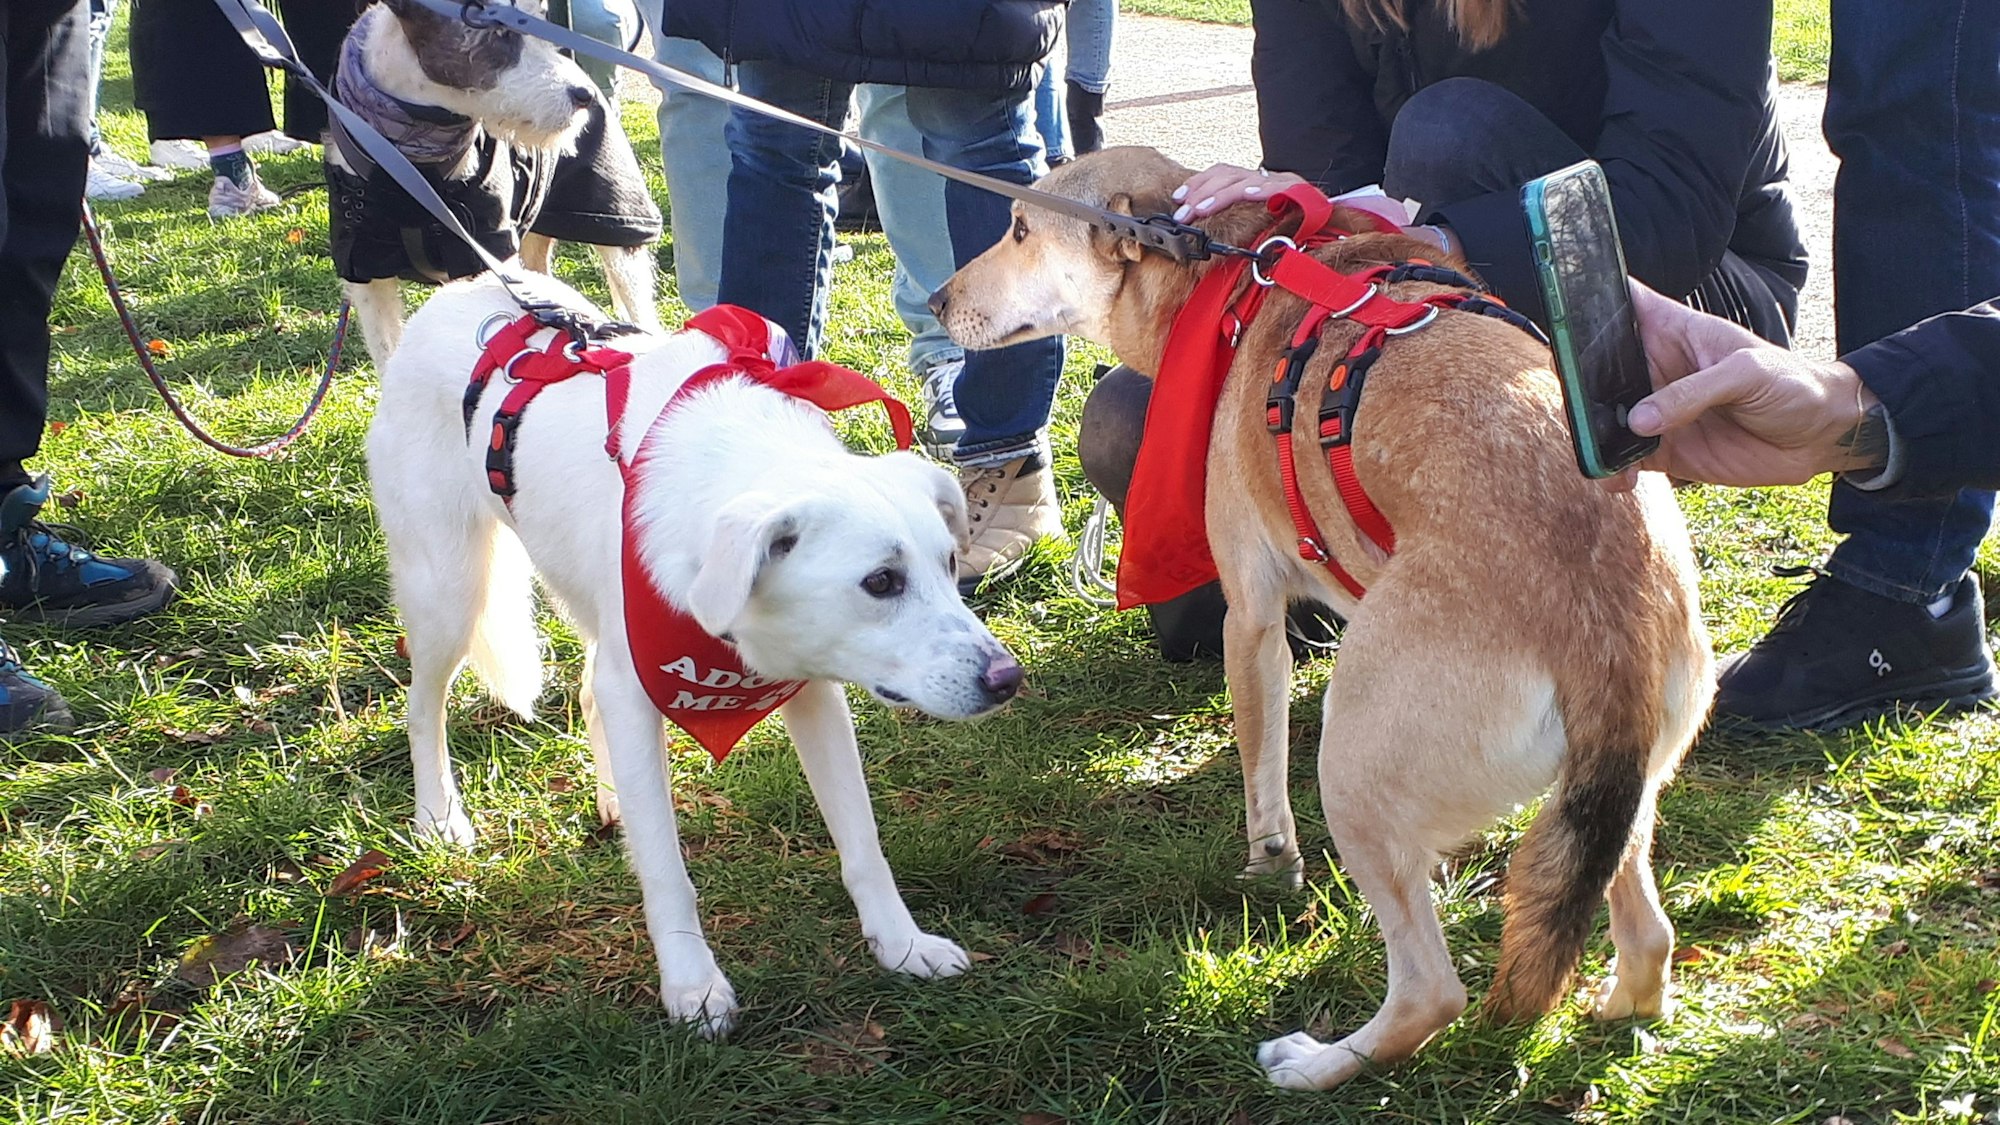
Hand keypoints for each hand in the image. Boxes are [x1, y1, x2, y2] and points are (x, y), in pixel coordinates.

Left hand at [1172, 163, 1307, 221]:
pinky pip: (1278, 189)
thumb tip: (1200, 221)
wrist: (1330, 221)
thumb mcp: (1257, 219)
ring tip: (1201, 209)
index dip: (1197, 183)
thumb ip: (1234, 216)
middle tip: (1182, 214)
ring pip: (1245, 182)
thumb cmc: (1291, 224)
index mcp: (1254, 181)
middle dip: (1200, 194)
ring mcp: (1283, 183)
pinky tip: (1248, 195)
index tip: (1177, 199)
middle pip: (1228, 176)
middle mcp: (1266, 177)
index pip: (1221, 172)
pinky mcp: (1300, 192)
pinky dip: (1263, 190)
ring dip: (1220, 195)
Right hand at [1602, 282, 1886, 489]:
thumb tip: (1638, 419)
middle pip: (1597, 368)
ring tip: (1594, 449)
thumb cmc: (1791, 384)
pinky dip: (1612, 470)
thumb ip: (1692, 391)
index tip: (1565, 314)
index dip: (1591, 302)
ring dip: (1591, 434)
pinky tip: (1617, 478)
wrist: (1819, 437)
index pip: (1624, 306)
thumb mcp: (1747, 373)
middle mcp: (1656, 369)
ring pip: (1603, 418)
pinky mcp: (1664, 450)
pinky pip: (1624, 460)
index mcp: (1674, 331)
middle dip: (1578, 385)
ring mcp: (1656, 411)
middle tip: (1576, 406)